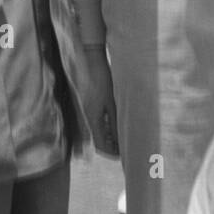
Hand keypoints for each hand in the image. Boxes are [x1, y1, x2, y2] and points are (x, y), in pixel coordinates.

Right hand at [80, 44, 119, 158]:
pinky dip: (106, 127)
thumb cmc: (102, 78)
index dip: (113, 153)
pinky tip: (116, 122)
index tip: (125, 154)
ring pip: (97, 131)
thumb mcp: (112, 101)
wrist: (90, 59)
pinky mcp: (87, 104)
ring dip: (109, 137)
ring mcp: (85, 110)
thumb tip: (120, 139)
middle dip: (111, 147)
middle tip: (127, 147)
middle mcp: (86, 116)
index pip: (100, 145)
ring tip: (124, 135)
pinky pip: (96, 122)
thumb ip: (114, 121)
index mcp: (92, 118)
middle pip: (97, 141)